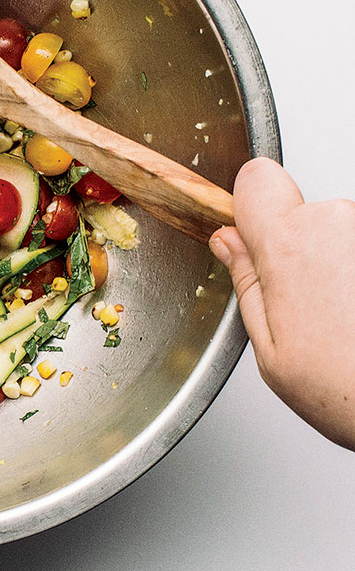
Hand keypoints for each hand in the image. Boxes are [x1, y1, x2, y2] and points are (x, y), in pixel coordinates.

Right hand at [210, 158, 354, 450]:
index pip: (256, 180)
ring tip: (346, 320)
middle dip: (297, 250)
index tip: (250, 236)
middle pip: (301, 213)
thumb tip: (228, 243)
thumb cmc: (351, 391)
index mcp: (288, 245)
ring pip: (340, 233)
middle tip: (306, 306)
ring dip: (338, 266)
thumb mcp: (271, 350)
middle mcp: (338, 224)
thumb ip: (245, 282)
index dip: (249, 208)